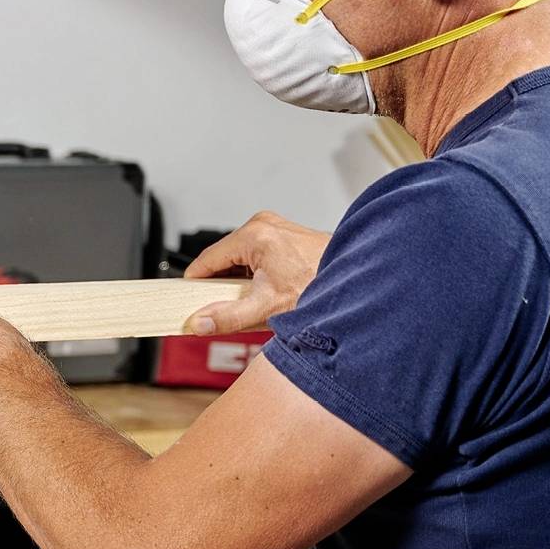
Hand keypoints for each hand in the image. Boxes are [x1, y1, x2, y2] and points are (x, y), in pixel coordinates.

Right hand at [183, 211, 329, 333]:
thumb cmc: (322, 289)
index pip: (206, 261)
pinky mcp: (284, 234)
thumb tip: (200, 323)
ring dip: (240, 280)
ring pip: (239, 257)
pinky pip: (256, 254)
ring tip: (257, 299)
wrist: (359, 282)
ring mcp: (275, 227)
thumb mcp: (268, 308)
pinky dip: (255, 273)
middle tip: (230, 308)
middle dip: (222, 284)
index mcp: (254, 236)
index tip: (190, 303)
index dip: (194, 285)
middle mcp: (263, 225)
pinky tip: (268, 289)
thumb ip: (228, 317)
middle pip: (222, 258)